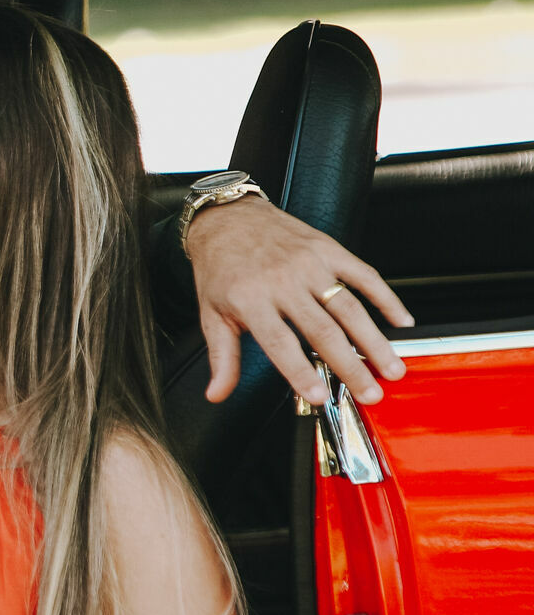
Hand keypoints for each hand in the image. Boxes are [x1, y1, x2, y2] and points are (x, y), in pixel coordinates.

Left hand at [185, 197, 413, 407]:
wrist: (227, 218)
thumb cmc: (220, 268)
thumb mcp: (211, 314)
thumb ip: (222, 357)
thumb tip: (217, 394)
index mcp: (252, 301)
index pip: (280, 344)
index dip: (300, 372)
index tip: (319, 396)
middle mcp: (284, 282)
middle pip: (324, 331)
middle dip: (351, 367)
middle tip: (372, 394)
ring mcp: (309, 264)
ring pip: (350, 308)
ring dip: (375, 341)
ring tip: (392, 368)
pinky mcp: (328, 249)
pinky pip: (364, 275)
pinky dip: (386, 299)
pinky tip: (401, 321)